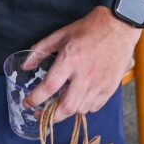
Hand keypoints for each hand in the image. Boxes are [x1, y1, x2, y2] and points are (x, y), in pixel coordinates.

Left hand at [24, 8, 140, 120]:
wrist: (118, 27)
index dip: (36, 98)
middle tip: (42, 114)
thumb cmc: (88, 30)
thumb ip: (40, 50)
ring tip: (60, 104)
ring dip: (68, 111)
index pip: (49, 87)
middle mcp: (85, 75)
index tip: (28, 103)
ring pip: (81, 110)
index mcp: (70, 60)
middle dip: (52, 116)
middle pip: (67, 107)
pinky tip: (78, 99)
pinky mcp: (110, 88)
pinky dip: (84, 107)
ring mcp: (99, 84)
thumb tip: (26, 66)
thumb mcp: (60, 35)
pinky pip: (94, 107)